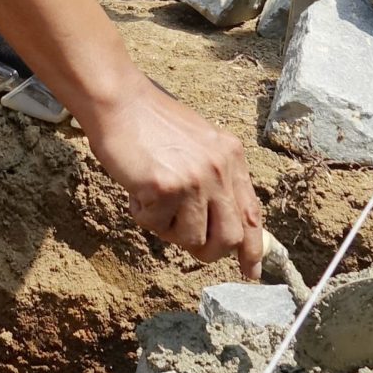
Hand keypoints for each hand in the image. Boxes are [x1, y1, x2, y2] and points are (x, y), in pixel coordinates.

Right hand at [79, 79, 264, 276]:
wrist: (119, 101)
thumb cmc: (151, 122)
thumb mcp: (199, 144)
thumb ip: (215, 178)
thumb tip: (222, 226)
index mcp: (231, 157)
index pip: (252, 214)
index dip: (252, 249)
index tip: (250, 272)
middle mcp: (219, 169)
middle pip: (229, 238)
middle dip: (208, 250)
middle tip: (186, 240)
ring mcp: (194, 180)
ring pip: (192, 239)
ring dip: (169, 229)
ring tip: (154, 200)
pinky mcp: (166, 189)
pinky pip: (157, 226)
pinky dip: (143, 216)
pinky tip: (137, 190)